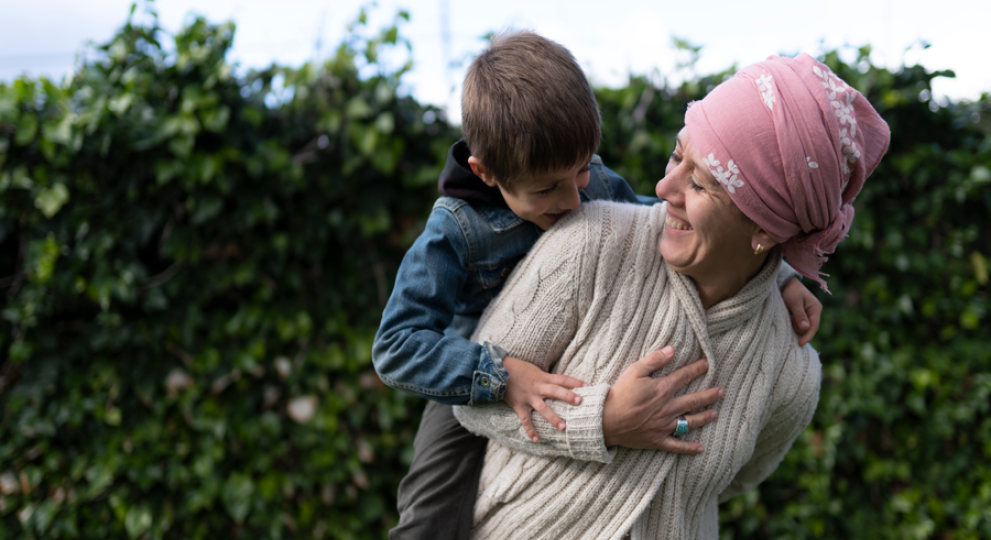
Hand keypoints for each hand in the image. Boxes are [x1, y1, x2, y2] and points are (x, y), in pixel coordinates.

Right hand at [503, 356, 586, 442]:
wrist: (497, 371)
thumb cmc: (518, 369)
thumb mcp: (535, 370)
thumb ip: (546, 378)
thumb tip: (560, 383)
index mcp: (542, 377)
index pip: (562, 379)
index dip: (574, 382)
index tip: (587, 386)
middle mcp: (537, 387)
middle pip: (555, 391)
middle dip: (568, 396)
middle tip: (580, 402)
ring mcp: (528, 397)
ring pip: (543, 408)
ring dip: (553, 418)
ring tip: (563, 428)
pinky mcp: (519, 405)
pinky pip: (526, 420)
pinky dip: (530, 430)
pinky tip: (537, 439)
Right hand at [602, 347, 722, 453]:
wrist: (605, 420)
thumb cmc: (618, 394)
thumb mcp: (634, 371)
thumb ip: (654, 360)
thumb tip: (671, 350)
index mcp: (662, 389)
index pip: (685, 376)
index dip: (697, 369)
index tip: (707, 364)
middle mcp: (668, 408)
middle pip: (694, 400)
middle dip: (710, 395)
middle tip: (721, 391)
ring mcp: (664, 425)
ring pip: (690, 422)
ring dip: (705, 417)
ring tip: (714, 413)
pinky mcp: (658, 440)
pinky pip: (677, 446)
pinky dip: (689, 448)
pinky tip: (700, 448)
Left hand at [781, 277, 821, 345]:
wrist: (786, 283)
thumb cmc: (791, 291)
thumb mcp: (794, 302)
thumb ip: (800, 315)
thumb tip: (806, 328)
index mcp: (816, 308)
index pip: (814, 326)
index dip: (808, 336)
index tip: (800, 343)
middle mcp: (814, 312)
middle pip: (808, 329)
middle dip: (798, 327)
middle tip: (790, 316)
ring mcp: (809, 314)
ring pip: (803, 328)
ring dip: (795, 324)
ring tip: (789, 314)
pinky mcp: (803, 315)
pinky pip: (799, 324)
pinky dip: (794, 323)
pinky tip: (789, 317)